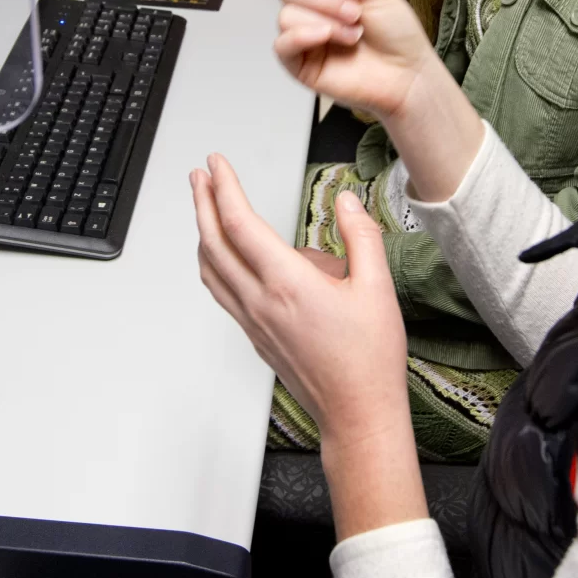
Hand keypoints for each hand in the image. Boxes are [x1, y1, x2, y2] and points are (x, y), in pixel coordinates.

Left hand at [192, 154, 424, 535]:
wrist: (358, 413)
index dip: (224, 187)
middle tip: (199, 175)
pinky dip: (213, 264)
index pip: (240, 223)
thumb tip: (346, 201)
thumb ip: (360, 236)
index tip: (218, 164)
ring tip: (205, 208)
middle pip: (213, 242)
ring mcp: (253, 321)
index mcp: (288, 284)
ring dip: (202, 233)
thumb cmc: (369, 360)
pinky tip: (224, 257)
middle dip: (202, 202)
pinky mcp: (255, 336)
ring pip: (210, 270)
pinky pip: (221, 292)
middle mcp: (261, 302)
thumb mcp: (378, 288)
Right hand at [275, 0, 487, 203]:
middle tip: (355, 13)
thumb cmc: (397, 33)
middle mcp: (311, 12)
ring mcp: (304, 39)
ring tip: (354, 35)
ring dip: (323, 20)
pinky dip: (301, 36)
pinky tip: (325, 36)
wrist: (407, 74)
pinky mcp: (300, 66)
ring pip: (286, 15)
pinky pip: (282, 45)